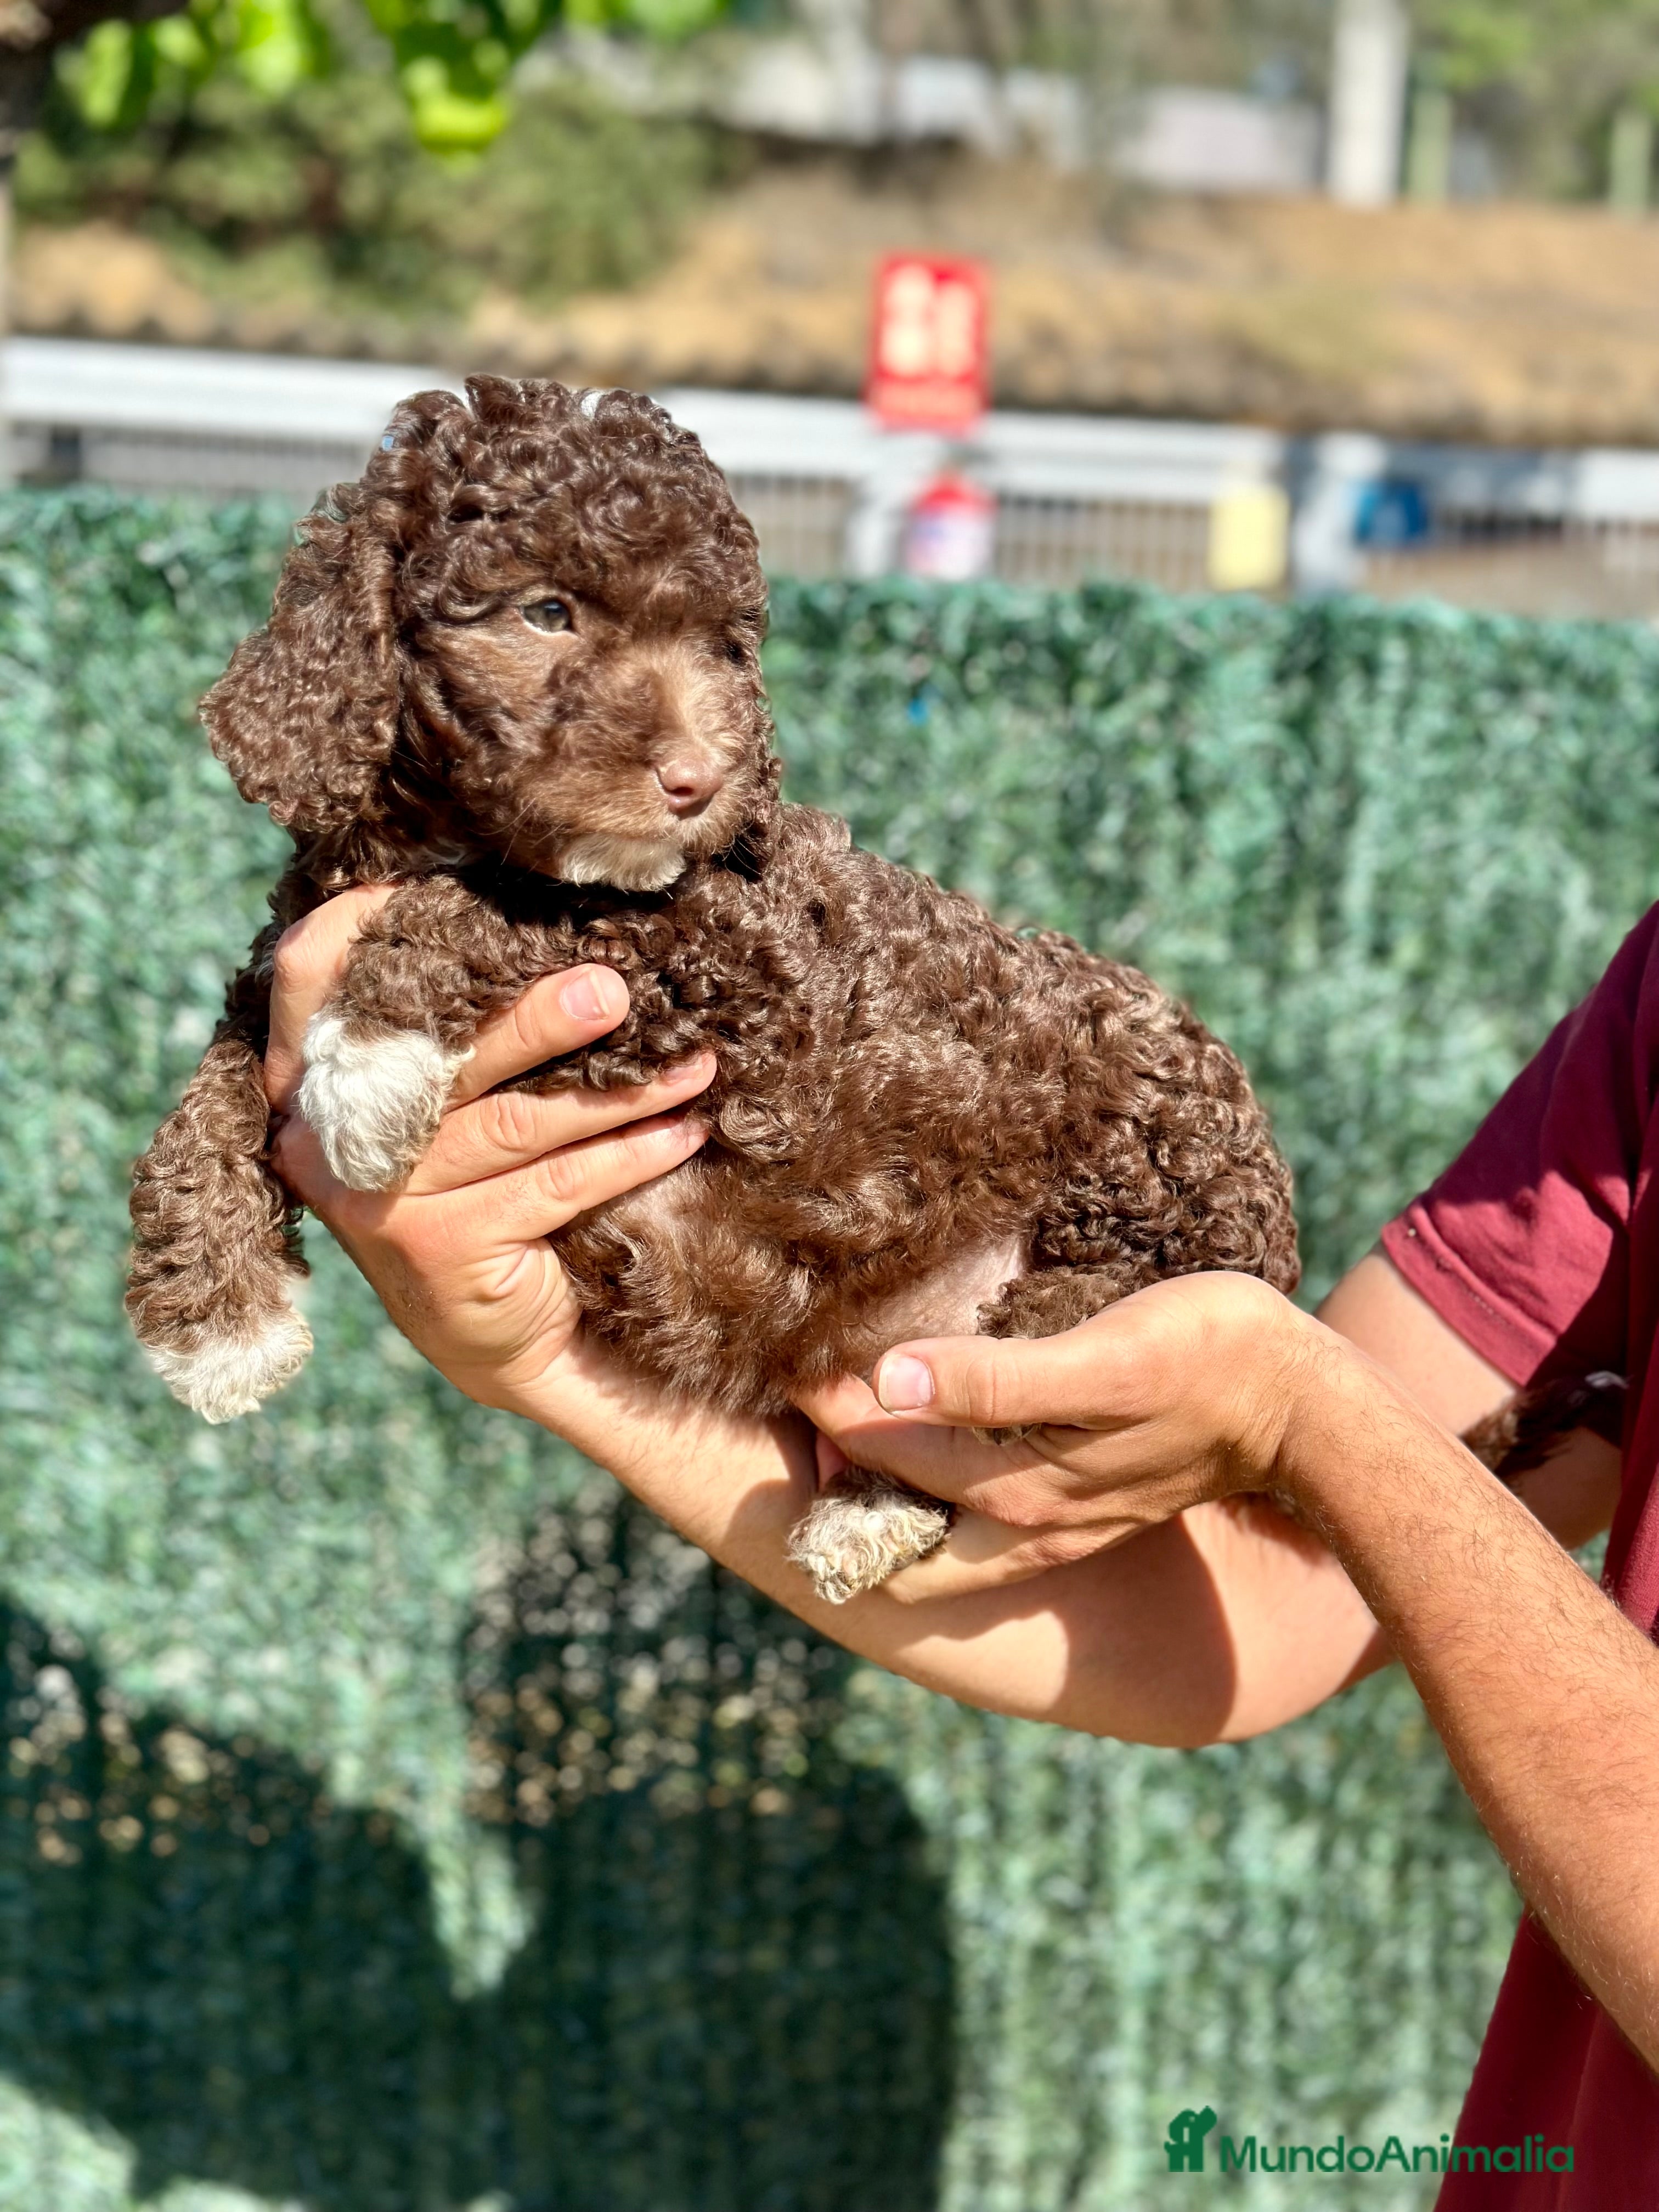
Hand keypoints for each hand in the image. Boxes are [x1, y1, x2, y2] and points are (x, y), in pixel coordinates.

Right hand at [263, 887, 716, 1418]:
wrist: (499, 1342)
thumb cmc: (487, 1194)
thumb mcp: (457, 1109)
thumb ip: (459, 1032)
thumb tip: (558, 934)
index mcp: (319, 1078)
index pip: (310, 974)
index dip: (360, 924)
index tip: (441, 892)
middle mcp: (328, 1137)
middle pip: (443, 1050)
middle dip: (539, 1016)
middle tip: (620, 988)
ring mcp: (379, 1198)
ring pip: (515, 1120)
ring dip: (617, 1089)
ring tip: (694, 1064)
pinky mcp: (438, 1248)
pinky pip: (554, 1184)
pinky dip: (628, 1154)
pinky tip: (682, 1132)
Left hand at [797, 1272, 1328, 1598]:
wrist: (1309, 1408)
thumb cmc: (1213, 1363)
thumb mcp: (1105, 1363)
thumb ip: (997, 1379)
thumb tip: (890, 1378)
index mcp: (1013, 1493)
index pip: (883, 1450)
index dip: (825, 1403)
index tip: (779, 1351)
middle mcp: (1020, 1524)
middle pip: (887, 1520)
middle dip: (826, 1480)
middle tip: (780, 1406)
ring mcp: (1050, 1522)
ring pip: (928, 1525)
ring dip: (874, 1484)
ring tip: (827, 1425)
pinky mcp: (1078, 1502)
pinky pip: (973, 1509)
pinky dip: (928, 1481)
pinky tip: (920, 1428)